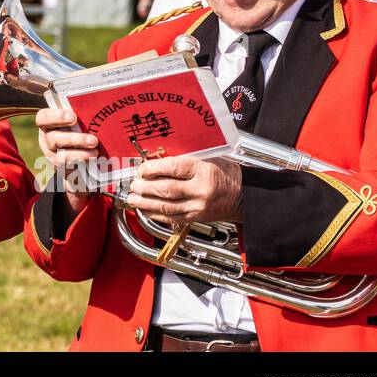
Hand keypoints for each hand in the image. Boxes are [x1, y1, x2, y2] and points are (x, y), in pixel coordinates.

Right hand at [35, 107, 97, 214]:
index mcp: (48, 123)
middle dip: (74, 139)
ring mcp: (51, 154)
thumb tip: (101, 109)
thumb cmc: (80, 130)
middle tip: (93, 140)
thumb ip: (82, 116)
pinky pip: (68, 167)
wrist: (79, 156)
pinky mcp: (59, 167)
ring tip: (96, 151)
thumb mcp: (77, 122)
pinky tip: (92, 159)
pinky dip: (81, 163)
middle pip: (53, 138)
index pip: (43, 117)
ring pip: (61, 155)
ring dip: (80, 154)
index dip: (56, 117)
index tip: (73, 117)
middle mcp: (46, 138)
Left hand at [125, 156, 242, 225]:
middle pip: (167, 189)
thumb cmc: (224, 172)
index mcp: (203, 170)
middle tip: (133, 185)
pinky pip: (172, 218)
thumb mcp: (207, 158)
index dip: (153, 168)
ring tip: (132, 199)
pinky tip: (145, 210)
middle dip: (145, 188)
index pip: (173, 168)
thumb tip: (155, 159)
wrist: (243, 195)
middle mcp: (200, 190)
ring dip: (145, 203)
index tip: (141, 169)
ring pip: (166, 207)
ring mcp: (198, 207)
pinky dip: (155, 215)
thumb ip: (183, 158)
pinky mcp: (196, 218)